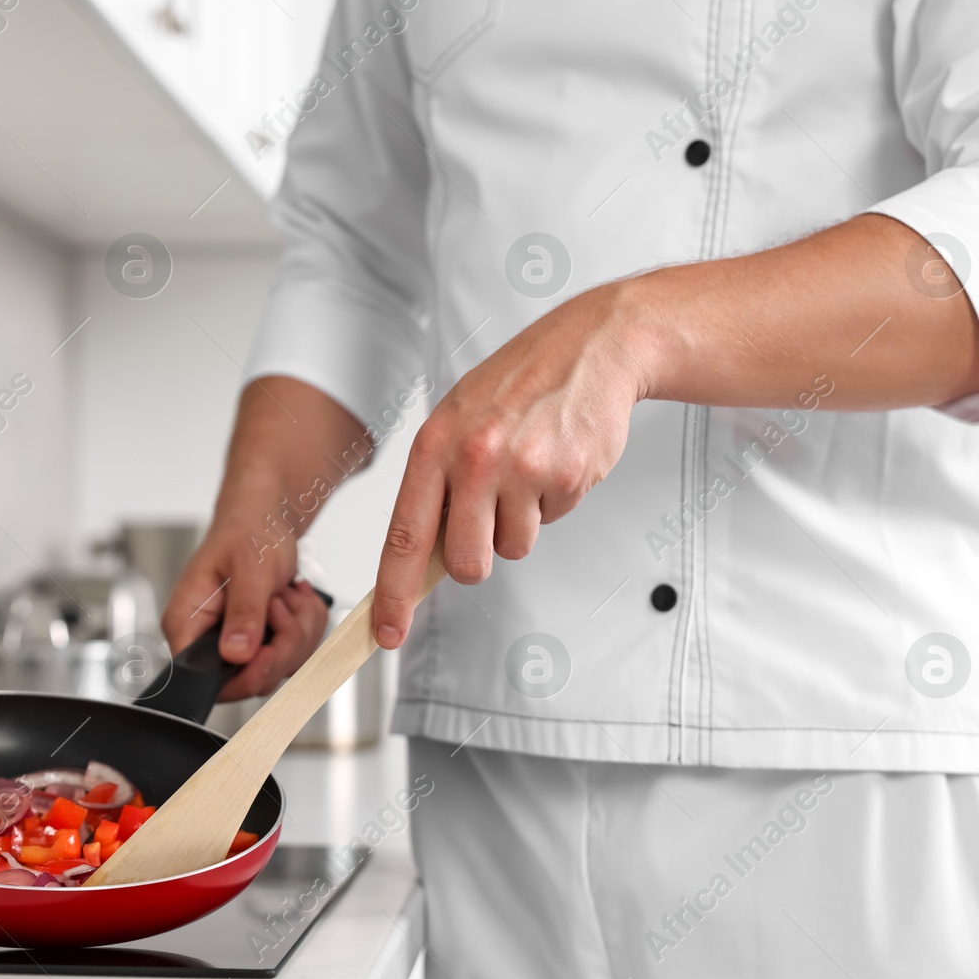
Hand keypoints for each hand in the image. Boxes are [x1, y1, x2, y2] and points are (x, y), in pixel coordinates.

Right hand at [162, 514, 332, 701]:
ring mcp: (238, 645)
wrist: (263, 519)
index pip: (205, 680)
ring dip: (299, 630)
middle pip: (253, 679)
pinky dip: (307, 626)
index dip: (245, 675)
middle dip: (283, 643)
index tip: (270, 649)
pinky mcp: (262, 643)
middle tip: (281, 602)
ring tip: (286, 593)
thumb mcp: (249, 568)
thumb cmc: (247, 532)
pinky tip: (295, 599)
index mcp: (187, 624)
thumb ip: (244, 612)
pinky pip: (296, 655)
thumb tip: (236, 653)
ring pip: (281, 668)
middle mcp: (208, 641)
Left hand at [371, 284, 654, 646]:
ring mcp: (523, 468)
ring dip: (522, 522)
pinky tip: (554, 459)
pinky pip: (552, 522)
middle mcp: (474, 457)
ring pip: (514, 548)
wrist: (591, 347)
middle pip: (467, 562)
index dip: (394, 594)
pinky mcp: (566, 477)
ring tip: (528, 470)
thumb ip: (437, 484)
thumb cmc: (518, 384)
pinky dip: (554, 502)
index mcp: (435, 444)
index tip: (387, 632)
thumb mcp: (458, 419)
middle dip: (479, 557)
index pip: (404, 536)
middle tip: (493, 515)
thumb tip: (422, 558)